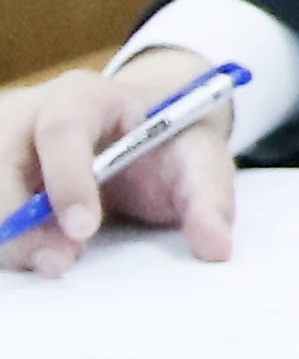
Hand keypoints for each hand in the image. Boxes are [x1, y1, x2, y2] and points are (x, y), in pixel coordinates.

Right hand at [8, 49, 239, 273]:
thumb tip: (217, 247)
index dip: (66, 180)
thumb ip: (209, 199)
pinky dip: (5, 238)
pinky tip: (34, 248)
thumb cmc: (165, 146)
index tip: (83, 230)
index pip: (61, 129)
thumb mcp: (198, 162)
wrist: (141, 137)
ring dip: (10, 236)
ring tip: (52, 258)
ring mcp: (1, 140)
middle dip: (24, 222)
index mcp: (84, 96)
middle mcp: (29, 112)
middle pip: (2, 164)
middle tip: (59, 262)